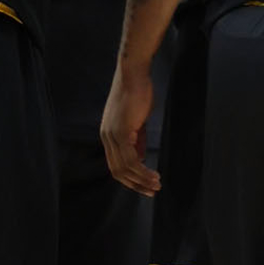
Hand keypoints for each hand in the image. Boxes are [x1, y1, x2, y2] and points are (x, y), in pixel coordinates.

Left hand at [100, 66, 159, 195]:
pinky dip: (142, 170)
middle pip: (117, 171)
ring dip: (142, 179)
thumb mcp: (137, 121)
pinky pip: (130, 158)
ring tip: (156, 184)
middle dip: (135, 184)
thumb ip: (137, 140)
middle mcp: (106, 137)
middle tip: (152, 191)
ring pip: (124, 168)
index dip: (129, 178)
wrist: (133, 73)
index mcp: (108, 134)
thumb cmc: (137, 93)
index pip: (115, 164)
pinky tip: (153, 173)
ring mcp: (112, 134)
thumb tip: (140, 159)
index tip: (145, 185)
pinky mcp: (120, 131)